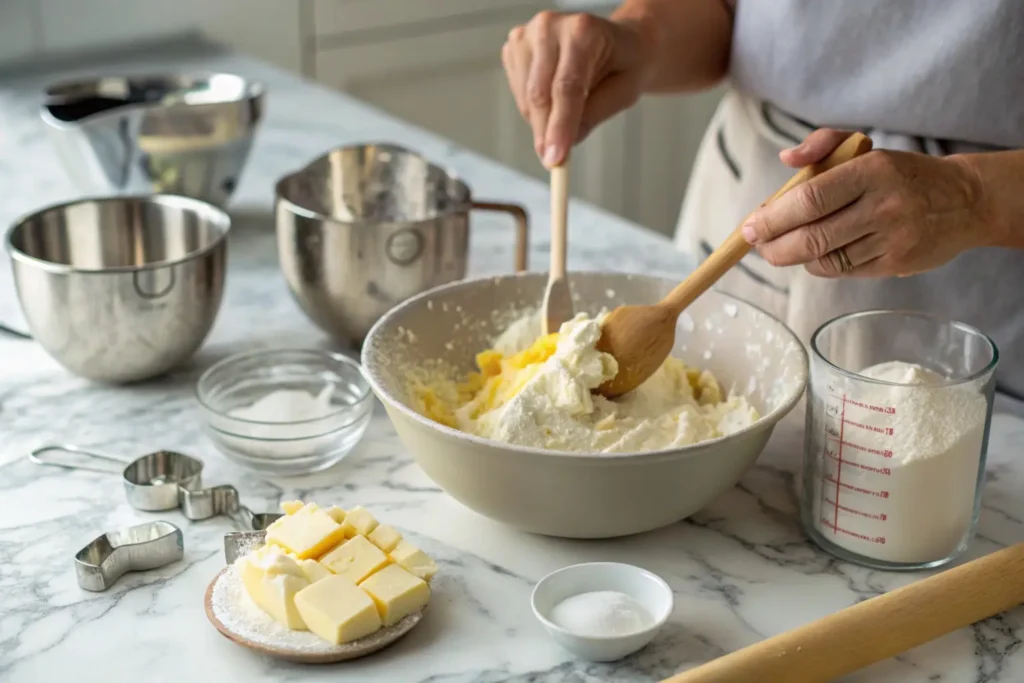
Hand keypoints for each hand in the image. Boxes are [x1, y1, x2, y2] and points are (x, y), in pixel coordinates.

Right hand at [501, 11, 651, 167]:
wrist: (618, 42)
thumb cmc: (624, 64)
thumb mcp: (623, 92)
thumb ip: (593, 115)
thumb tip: (564, 144)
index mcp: (583, 30)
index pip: (566, 86)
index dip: (559, 126)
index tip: (555, 159)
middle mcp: (550, 26)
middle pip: (540, 93)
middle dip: (546, 133)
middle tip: (553, 161)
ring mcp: (527, 34)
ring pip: (526, 97)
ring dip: (541, 122)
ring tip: (566, 118)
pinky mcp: (514, 46)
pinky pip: (518, 92)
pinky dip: (534, 109)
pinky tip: (554, 102)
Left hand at [741, 129, 991, 277]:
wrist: (964, 200)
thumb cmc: (900, 173)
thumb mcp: (864, 147)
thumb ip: (823, 143)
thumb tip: (786, 159)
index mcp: (871, 170)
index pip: (810, 199)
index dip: (773, 218)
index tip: (751, 225)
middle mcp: (883, 205)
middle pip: (813, 236)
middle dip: (774, 246)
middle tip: (756, 245)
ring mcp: (891, 238)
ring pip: (825, 259)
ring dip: (793, 257)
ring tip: (779, 249)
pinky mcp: (896, 263)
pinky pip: (844, 271)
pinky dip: (820, 265)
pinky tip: (813, 254)